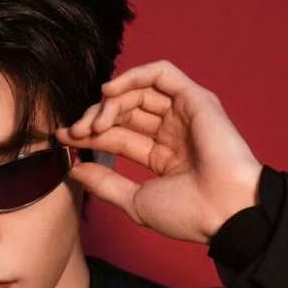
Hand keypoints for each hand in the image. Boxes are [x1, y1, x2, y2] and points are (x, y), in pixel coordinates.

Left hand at [55, 60, 263, 243]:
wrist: (222, 211)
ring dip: (110, 102)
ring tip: (94, 123)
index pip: (119, 136)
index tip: (64, 138)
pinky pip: (161, 74)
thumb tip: (75, 169)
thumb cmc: (187, 214)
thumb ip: (105, 183)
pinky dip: (133, 76)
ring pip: (138, 92)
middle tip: (75, 131)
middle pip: (125, 112)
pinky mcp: (195, 99)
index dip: (91, 134)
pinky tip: (110, 91)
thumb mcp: (135, 201)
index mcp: (164, 156)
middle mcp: (174, 132)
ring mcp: (185, 114)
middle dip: (95, 118)